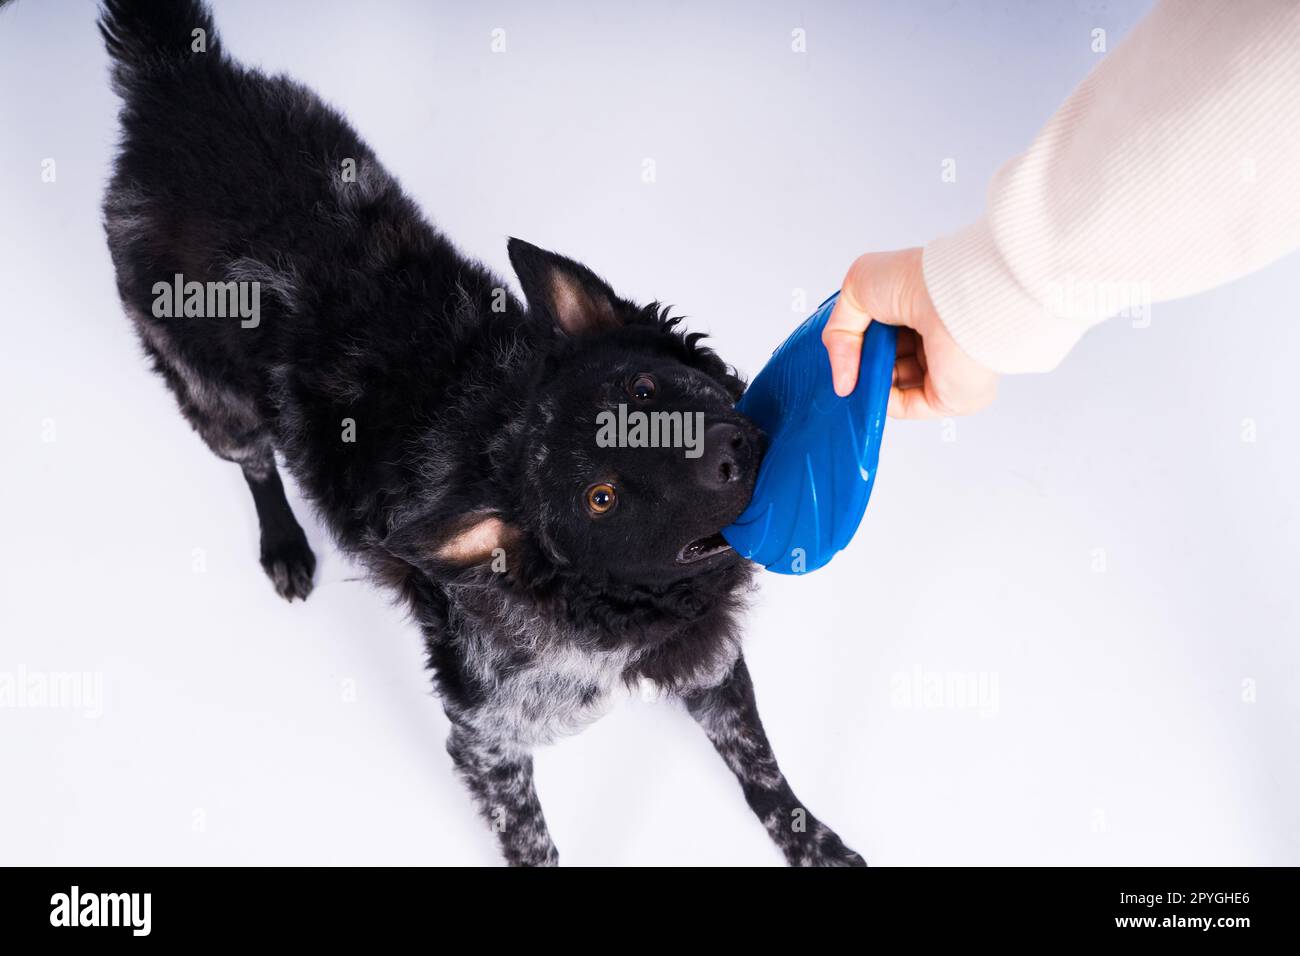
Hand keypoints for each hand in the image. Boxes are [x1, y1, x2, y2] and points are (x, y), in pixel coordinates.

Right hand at [822, 248, 998, 417]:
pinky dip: (883, 401)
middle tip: (848, 361)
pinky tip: (874, 386)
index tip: (842, 349)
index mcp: (920, 308)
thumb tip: (840, 376)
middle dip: (862, 364)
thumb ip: (838, 331)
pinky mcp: (948, 394)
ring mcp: (941, 367)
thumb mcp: (856, 288)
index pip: (884, 334)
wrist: (951, 298)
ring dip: (870, 382)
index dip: (859, 343)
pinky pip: (906, 406)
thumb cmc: (918, 279)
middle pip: (886, 362)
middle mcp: (934, 337)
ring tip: (861, 370)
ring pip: (893, 386)